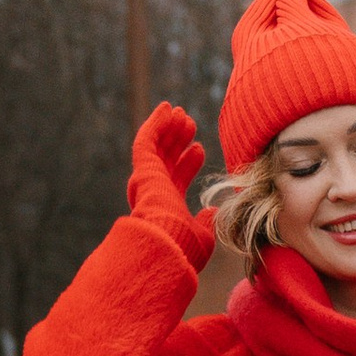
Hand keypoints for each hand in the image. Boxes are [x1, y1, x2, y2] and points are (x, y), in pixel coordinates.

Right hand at [129, 104, 213, 271]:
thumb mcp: (203, 235)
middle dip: (178, 141)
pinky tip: (166, 108)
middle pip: (166, 160)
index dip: (188, 163)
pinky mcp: (142, 170)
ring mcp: (146, 181)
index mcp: (167, 207)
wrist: (168, 247)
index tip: (200, 149)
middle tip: (190, 123)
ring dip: (169, 129)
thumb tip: (213, 210)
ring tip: (183, 114)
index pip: (177, 179)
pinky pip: (146, 141)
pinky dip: (155, 123)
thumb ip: (206, 221)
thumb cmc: (186, 247)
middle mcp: (154, 193)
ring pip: (156, 148)